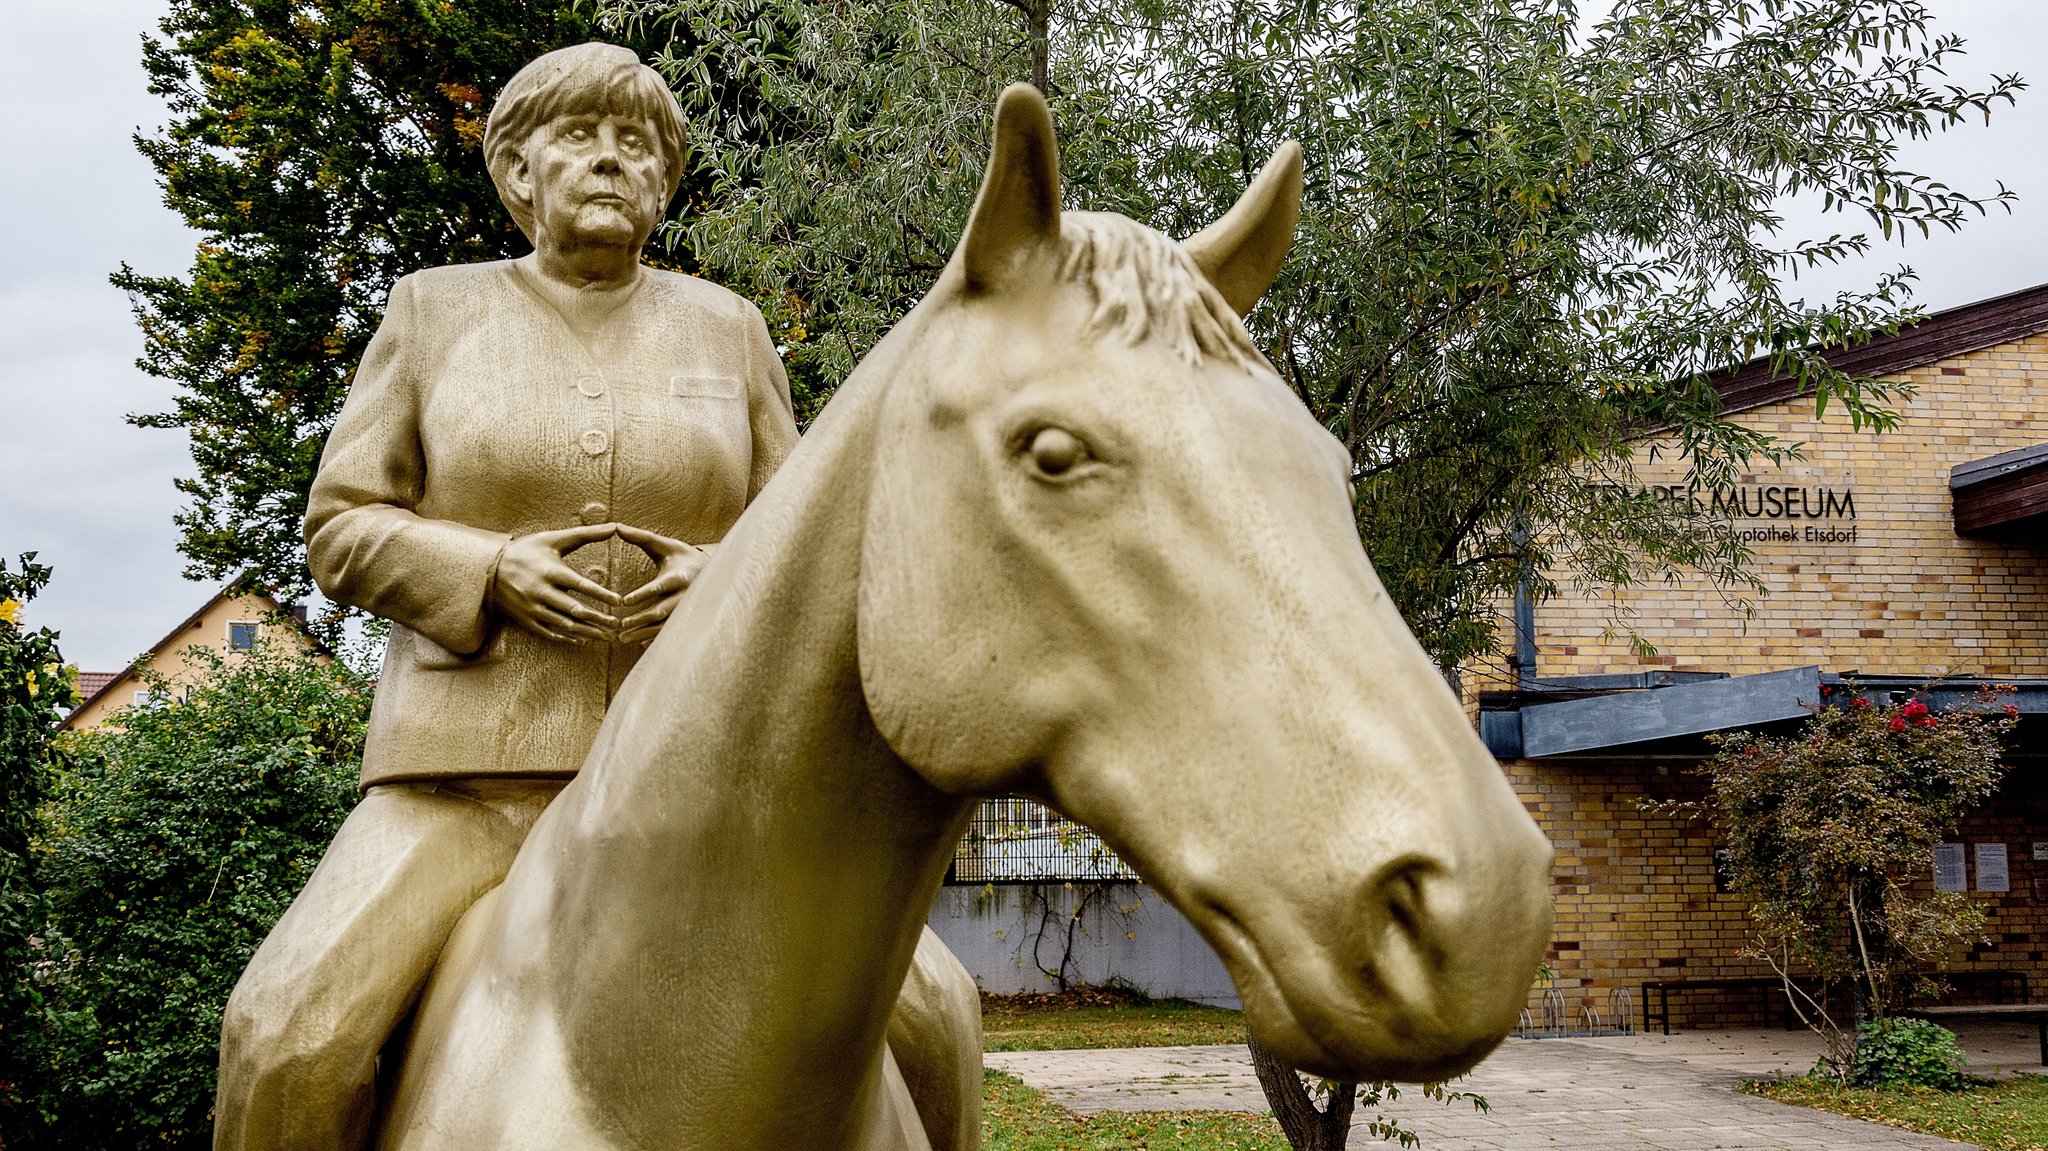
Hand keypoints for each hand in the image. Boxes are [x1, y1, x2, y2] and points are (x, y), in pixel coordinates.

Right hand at [487, 523, 622, 643]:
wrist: (487, 569)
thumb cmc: (526, 551)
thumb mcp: (553, 539)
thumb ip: (586, 534)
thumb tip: (615, 526)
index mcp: (551, 571)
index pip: (581, 585)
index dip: (602, 594)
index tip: (619, 601)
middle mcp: (542, 592)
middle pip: (575, 609)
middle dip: (599, 618)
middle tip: (618, 624)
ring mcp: (533, 608)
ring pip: (565, 625)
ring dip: (588, 632)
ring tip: (608, 637)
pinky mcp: (526, 620)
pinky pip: (549, 633)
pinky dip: (567, 638)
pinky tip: (584, 640)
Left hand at [615, 523, 710, 644]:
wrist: (715, 572)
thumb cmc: (683, 557)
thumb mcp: (665, 545)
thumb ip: (641, 537)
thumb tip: (616, 526)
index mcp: (680, 577)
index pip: (660, 587)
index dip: (643, 594)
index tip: (624, 601)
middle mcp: (686, 596)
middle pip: (662, 611)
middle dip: (640, 619)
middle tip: (620, 624)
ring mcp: (687, 610)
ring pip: (664, 626)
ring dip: (642, 633)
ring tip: (621, 638)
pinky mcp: (687, 619)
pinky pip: (670, 633)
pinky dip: (654, 640)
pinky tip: (638, 644)